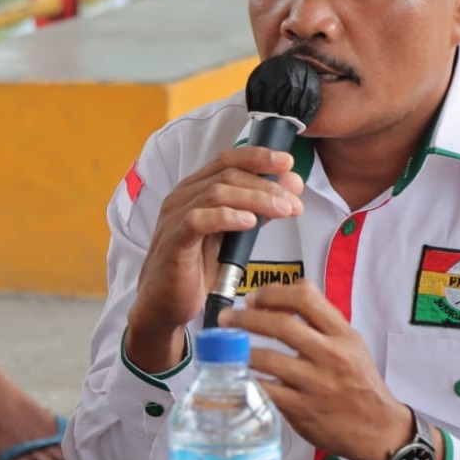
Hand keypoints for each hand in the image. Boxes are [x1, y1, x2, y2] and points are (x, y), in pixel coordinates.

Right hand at [125, 146, 303, 371]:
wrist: (166, 302)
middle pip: (227, 174)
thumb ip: (258, 209)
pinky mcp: (173, 240)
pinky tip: (250, 222)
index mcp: (195, 189)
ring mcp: (175, 217)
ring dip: (256, 199)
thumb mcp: (233, 234)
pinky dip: (227, 217)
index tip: (288, 163)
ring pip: (217, 193)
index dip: (258, 156)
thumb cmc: (196, 267)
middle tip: (294, 202)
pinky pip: (198, 220)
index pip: (227, 159)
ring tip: (283, 211)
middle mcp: (182, 197)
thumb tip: (291, 186)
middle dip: (267, 185)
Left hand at [221, 281, 411, 459]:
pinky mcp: (302, 410)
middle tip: (227, 319)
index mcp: (342, 335)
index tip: (253, 298)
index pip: (305, 298)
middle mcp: (330, 356)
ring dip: (240, 349)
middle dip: (246, 318)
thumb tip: (282, 295)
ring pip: (267, 358)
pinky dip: (246, 380)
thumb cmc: (359, 383)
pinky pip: (265, 390)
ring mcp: (316, 384)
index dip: (272, 293)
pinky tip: (236, 374)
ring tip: (226, 346)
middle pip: (280, 325)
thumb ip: (320, 319)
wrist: (379, 430)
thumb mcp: (351, 343)